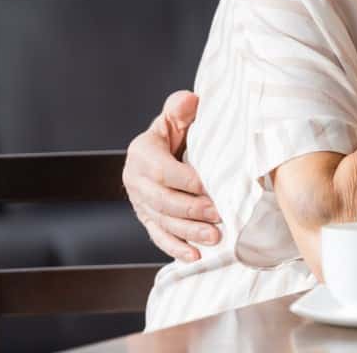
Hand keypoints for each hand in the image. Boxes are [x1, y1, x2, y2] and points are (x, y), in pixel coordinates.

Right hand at [123, 90, 220, 261]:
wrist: (160, 148)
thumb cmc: (174, 130)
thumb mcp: (175, 116)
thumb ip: (180, 108)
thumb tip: (189, 100)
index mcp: (142, 153)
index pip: (165, 171)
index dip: (189, 181)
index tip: (213, 186)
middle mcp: (136, 180)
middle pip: (164, 201)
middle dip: (193, 210)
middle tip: (220, 216)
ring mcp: (140, 202)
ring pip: (163, 222)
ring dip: (189, 233)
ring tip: (215, 238)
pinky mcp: (146, 218)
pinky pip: (158, 236)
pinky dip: (176, 248)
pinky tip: (194, 257)